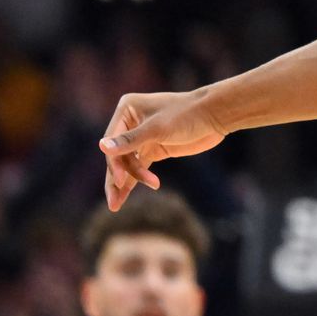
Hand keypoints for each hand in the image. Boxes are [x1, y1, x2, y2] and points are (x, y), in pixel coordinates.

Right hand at [98, 91, 227, 210]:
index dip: (115, 163)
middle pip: (118, 154)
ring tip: (115, 206)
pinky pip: (139, 166)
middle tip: (115, 202)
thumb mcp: (158, 128)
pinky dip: (135, 180)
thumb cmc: (187, 114)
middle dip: (118, 177)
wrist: (215, 116)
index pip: (113, 141)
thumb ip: (130, 140)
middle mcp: (131, 122)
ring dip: (124, 183)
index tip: (120, 181)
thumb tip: (101, 147)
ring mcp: (142, 136)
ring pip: (127, 163)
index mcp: (127, 109)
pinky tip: (124, 197)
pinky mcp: (154, 148)